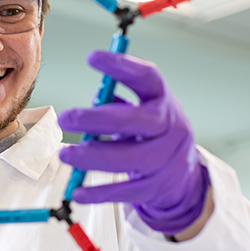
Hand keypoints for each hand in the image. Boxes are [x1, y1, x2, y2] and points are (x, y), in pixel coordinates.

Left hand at [57, 51, 209, 235]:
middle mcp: (170, 127)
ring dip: (93, 157)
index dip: (121, 66)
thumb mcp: (142, 109)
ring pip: (129, 160)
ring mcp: (166, 159)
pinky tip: (78, 191)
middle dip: (98, 119)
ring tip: (66, 154)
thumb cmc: (151, 132)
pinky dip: (100, 192)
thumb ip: (116, 101)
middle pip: (135, 121)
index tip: (92, 58)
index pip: (147, 77)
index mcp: (163, 100)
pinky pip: (126, 191)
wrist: (184, 174)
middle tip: (66, 117)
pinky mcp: (156, 187)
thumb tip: (93, 99)